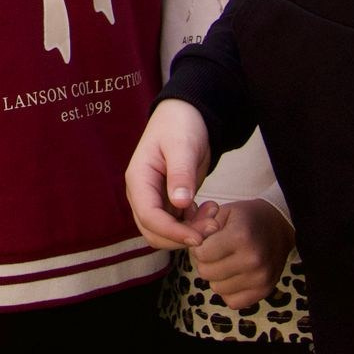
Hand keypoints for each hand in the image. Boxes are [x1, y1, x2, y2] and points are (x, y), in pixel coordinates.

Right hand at [125, 99, 215, 249]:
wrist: (186, 116)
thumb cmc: (180, 125)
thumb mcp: (182, 145)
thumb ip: (181, 173)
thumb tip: (181, 204)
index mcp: (138, 179)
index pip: (148, 216)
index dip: (172, 232)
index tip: (199, 237)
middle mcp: (142, 194)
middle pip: (154, 232)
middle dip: (183, 236)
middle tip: (214, 225)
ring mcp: (154, 199)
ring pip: (166, 232)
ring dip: (190, 231)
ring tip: (214, 212)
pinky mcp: (167, 202)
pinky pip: (176, 225)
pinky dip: (193, 225)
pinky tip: (208, 209)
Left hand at [189, 199, 294, 309]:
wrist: (278, 227)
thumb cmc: (246, 219)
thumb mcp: (223, 212)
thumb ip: (202, 225)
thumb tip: (190, 242)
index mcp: (240, 236)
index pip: (201, 254)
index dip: (198, 247)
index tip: (206, 241)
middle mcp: (252, 259)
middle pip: (206, 273)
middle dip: (205, 262)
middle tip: (215, 252)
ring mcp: (260, 277)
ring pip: (217, 289)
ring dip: (217, 277)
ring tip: (226, 262)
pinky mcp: (265, 291)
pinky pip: (233, 302)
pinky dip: (229, 292)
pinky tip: (234, 276)